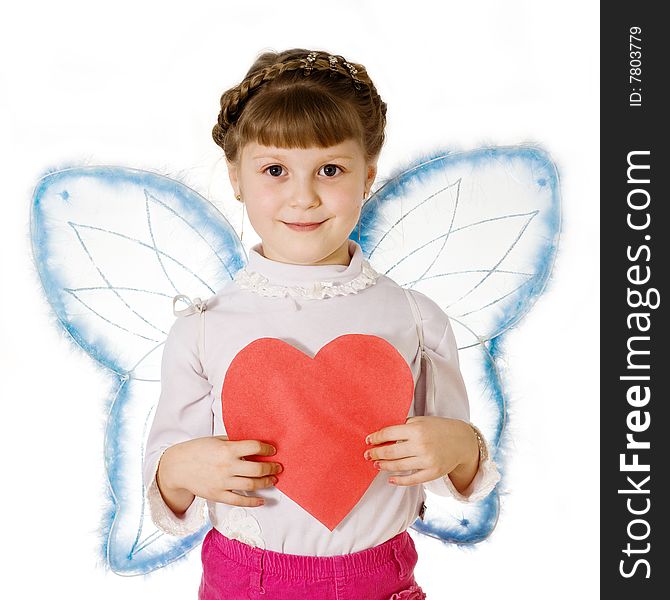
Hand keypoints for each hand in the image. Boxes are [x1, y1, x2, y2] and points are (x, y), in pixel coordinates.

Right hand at [158, 435, 282, 507]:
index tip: (273, 449)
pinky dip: (253, 502)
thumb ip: (234, 442)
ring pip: (251, 485)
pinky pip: (239, 501)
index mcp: (227, 449)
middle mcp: (227, 466)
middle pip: (257, 469)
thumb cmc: (198, 450)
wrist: (177, 467)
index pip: (254, 447)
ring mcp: (222, 482)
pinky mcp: (218, 495)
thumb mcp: (216, 440)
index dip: (267, 448)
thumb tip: (254, 444)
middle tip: (278, 467)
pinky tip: (262, 500)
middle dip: (271, 468)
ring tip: (273, 480)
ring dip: (266, 482)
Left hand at [364, 416, 478, 487]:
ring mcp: (427, 460)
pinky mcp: (432, 473)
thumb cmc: (438, 428)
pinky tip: (390, 479)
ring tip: (376, 464)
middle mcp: (421, 445)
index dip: (376, 438)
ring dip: (384, 466)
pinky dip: (399, 481)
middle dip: (376, 453)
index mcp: (416, 429)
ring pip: (398, 466)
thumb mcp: (421, 421)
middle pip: (391, 451)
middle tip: (367, 455)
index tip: (368, 440)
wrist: (462, 441)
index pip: (389, 433)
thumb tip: (382, 433)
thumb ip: (404, 426)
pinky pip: (411, 479)